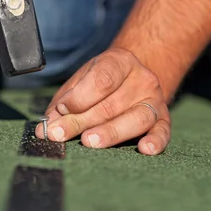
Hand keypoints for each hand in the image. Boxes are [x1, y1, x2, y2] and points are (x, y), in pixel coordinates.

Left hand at [36, 48, 170, 154]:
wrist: (134, 77)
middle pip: (112, 104)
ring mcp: (155, 99)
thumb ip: (64, 103)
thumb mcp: (82, 82)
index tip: (62, 109)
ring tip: (89, 141)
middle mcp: (141, 78)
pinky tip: (144, 149)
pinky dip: (156, 141)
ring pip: (136, 118)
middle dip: (82, 121)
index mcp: (120, 61)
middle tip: (60, 135)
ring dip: (111, 132)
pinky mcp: (164, 119)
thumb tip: (46, 129)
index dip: (80, 97)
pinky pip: (163, 131)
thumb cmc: (103, 81)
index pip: (102, 79)